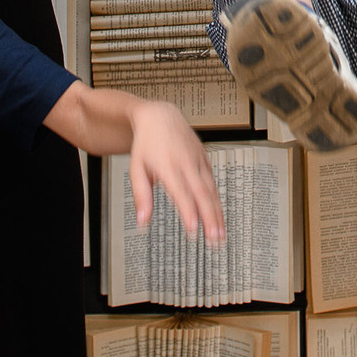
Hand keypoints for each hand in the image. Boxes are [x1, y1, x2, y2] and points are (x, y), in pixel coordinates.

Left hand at [126, 99, 225, 242]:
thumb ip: (141, 196)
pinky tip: (219, 215)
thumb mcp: (136, 169)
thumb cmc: (146, 143)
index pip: (182, 193)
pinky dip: (217, 200)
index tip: (193, 230)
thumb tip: (142, 220)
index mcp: (168, 166)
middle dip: (210, 218)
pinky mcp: (204, 159)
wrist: (160, 117)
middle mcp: (186, 163)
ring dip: (217, 213)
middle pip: (202, 194)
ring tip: (220, 234)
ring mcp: (198, 160)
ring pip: (211, 190)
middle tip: (215, 239)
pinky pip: (213, 182)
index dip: (189, 213)